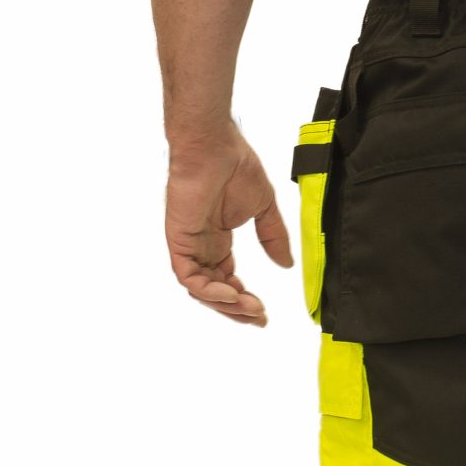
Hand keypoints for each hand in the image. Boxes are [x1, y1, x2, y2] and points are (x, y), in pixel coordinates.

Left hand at [164, 124, 293, 324]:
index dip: (243, 299)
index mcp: (217, 239)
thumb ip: (273, 237)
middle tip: (259, 318)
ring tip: (250, 309)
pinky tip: (232, 294)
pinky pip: (189, 277)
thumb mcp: (263, 209)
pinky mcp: (179, 241)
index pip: (227, 279)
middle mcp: (202, 246)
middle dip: (236, 309)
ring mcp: (188, 245)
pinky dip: (209, 290)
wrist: (215, 146)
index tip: (263, 312)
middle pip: (214, 290)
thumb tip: (286, 264)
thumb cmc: (235, 166)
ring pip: (201, 289)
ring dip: (226, 304)